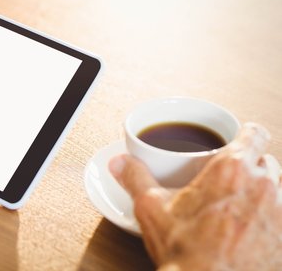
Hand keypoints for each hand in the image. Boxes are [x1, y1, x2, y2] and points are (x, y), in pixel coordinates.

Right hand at [109, 123, 281, 269]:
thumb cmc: (185, 251)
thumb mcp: (151, 208)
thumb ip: (135, 178)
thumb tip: (119, 162)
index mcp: (231, 169)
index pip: (255, 133)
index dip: (246, 134)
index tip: (236, 141)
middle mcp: (263, 186)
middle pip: (266, 161)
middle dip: (249, 166)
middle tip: (226, 181)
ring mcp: (279, 213)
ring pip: (277, 188)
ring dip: (261, 191)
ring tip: (238, 205)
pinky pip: (281, 216)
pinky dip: (268, 218)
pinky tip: (248, 229)